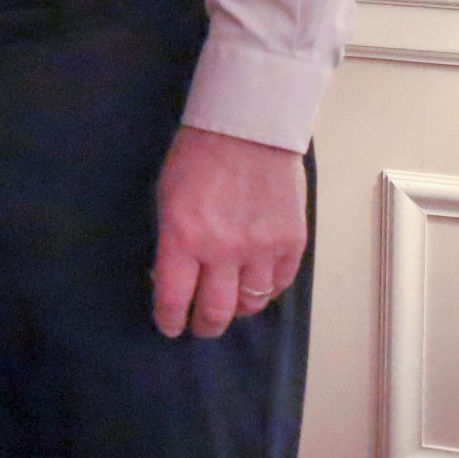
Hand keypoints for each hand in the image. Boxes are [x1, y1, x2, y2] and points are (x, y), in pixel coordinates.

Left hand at [152, 125, 306, 339]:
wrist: (248, 130)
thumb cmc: (197, 157)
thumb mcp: (167, 197)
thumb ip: (172, 239)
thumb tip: (173, 275)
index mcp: (183, 236)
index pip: (174, 297)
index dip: (170, 319)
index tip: (170, 327)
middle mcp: (223, 250)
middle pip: (216, 311)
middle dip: (204, 325)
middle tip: (199, 327)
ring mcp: (261, 249)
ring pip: (251, 303)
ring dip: (237, 310)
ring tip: (229, 307)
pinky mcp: (291, 243)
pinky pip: (279, 284)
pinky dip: (266, 290)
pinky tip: (256, 286)